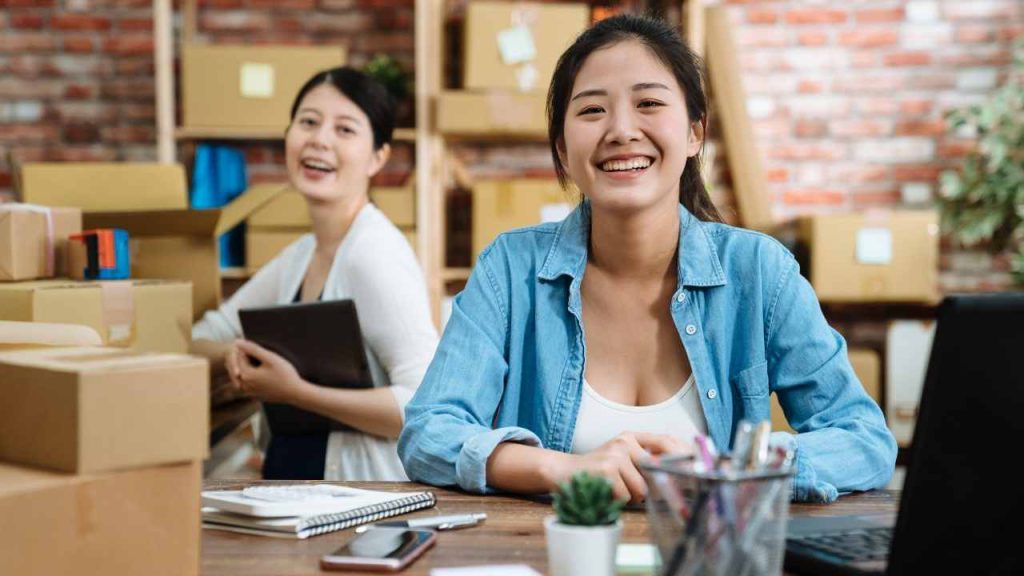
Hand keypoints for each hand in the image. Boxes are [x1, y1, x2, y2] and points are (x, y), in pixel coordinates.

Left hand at [230, 339, 308, 403]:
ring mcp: (250, 392)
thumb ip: (253, 349)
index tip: (261, 348)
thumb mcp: (270, 358)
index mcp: (246, 375)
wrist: (295, 393)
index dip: (248, 348)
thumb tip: (237, 342)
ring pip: (244, 374)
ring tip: (265, 362)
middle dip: (247, 357)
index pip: (239, 356)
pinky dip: (254, 375)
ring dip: (250, 366)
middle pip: (239, 366)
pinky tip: (267, 373)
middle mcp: (244, 385)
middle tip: (264, 355)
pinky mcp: (256, 395)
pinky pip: (249, 382)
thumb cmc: (285, 374)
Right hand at [550, 432, 692, 504]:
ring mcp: (615, 454)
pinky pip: (626, 496)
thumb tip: (678, 475)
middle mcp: (625, 441)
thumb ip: (644, 461)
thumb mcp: (621, 458)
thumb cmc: (597, 470)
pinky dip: (618, 501)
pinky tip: (606, 493)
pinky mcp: (606, 469)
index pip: (667, 441)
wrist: (562, 471)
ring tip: (615, 491)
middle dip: (653, 488)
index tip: (693, 472)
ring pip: (642, 489)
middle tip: (647, 494)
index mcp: (632, 436)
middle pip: (656, 471)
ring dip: (632, 498)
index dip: (682, 456)